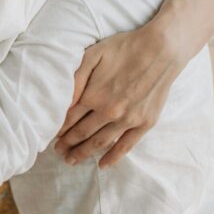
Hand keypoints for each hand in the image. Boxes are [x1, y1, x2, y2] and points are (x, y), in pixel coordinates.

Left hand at [55, 23, 185, 167]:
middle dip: (67, 144)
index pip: (69, 118)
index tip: (52, 136)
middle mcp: (109, 111)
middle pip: (82, 133)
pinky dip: (113, 157)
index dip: (59, 129)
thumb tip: (63, 98)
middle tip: (58, 151)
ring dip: (84, 153)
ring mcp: (128, 119)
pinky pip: (126, 145)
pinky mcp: (145, 123)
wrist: (161, 50)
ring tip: (72, 160)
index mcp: (93, 95)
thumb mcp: (93, 54)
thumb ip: (76, 77)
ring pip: (100, 142)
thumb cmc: (124, 48)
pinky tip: (102, 164)